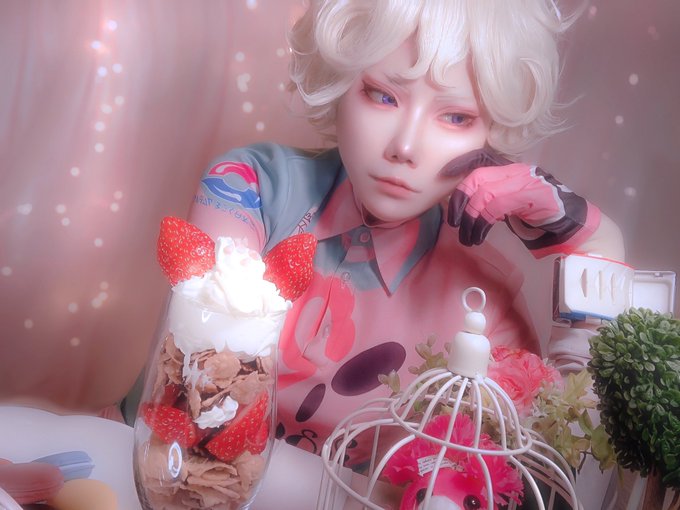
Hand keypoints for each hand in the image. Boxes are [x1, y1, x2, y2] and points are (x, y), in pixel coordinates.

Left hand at [442, 148, 597, 253]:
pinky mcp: (531, 196)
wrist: (572, 223)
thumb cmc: (537, 214)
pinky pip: (496, 206)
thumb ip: (490, 196)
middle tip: (454, 222)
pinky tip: (480, 236)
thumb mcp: (509, 201)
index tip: (442, 176)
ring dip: (471, 219)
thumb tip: (462, 203)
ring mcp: (525, 181)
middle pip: (476, 177)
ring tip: (467, 237)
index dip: (459, 163)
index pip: (479, 157)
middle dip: (460, 200)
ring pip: (484, 194)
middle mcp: (516, 170)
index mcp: (510, 168)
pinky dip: (484, 222)